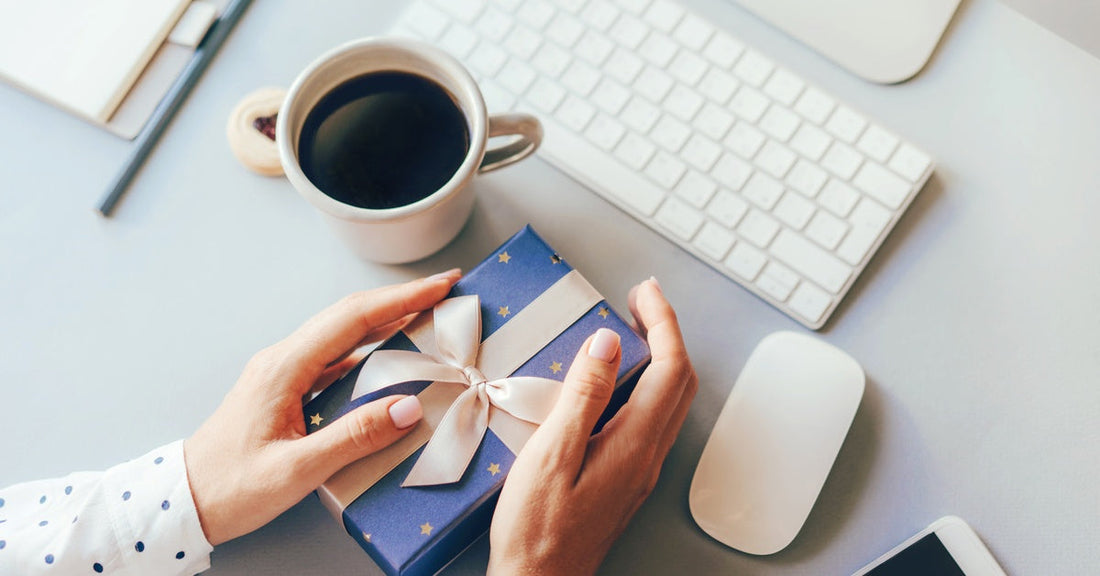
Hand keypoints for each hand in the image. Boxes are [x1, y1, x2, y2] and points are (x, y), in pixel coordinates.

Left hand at [183, 269, 461, 545]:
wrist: (183, 502)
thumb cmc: (230, 488)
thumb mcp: (296, 470)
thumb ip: (354, 437)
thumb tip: (408, 407)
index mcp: (284, 368)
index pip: (353, 319)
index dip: (402, 299)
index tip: (440, 285)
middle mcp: (283, 360)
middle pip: (350, 315)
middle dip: (401, 298)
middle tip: (444, 289)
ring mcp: (283, 372)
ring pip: (343, 333)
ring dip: (387, 318)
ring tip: (427, 314)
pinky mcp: (286, 389)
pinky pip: (335, 356)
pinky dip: (369, 347)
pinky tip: (390, 354)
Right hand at [488, 278, 696, 574]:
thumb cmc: (536, 529)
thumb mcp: (551, 454)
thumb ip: (583, 396)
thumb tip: (608, 342)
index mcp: (633, 444)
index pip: (670, 368)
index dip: (663, 322)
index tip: (644, 292)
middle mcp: (647, 456)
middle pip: (680, 381)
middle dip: (667, 332)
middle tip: (640, 300)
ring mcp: (639, 470)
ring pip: (670, 401)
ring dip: (660, 358)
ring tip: (632, 330)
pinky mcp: (626, 479)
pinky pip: (652, 419)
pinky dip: (645, 384)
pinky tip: (616, 381)